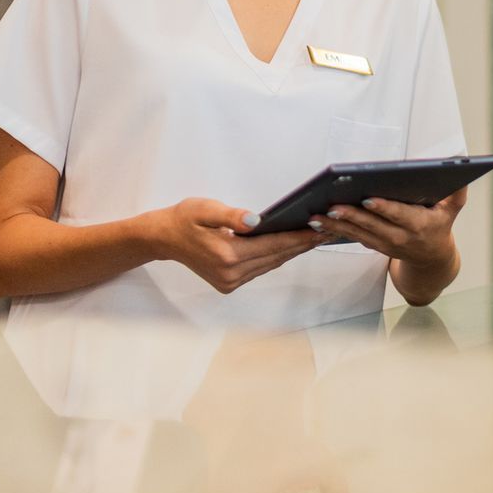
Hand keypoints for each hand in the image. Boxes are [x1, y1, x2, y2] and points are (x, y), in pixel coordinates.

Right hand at [154, 198, 322, 293]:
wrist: (164, 238)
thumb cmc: (185, 218)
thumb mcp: (205, 209)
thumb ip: (231, 215)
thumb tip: (256, 220)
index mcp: (227, 255)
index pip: (273, 245)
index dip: (298, 237)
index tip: (320, 229)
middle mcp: (231, 273)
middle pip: (276, 257)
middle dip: (302, 244)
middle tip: (329, 231)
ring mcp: (230, 281)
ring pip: (270, 264)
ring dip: (292, 251)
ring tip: (315, 236)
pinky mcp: (229, 283)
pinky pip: (261, 268)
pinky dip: (277, 256)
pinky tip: (291, 244)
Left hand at [311, 186, 465, 269]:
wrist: (432, 259)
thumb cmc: (440, 225)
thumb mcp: (453, 208)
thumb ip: (457, 188)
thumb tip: (459, 160)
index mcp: (418, 225)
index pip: (399, 215)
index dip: (383, 208)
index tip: (367, 199)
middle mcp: (400, 237)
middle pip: (372, 225)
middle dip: (351, 216)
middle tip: (332, 207)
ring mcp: (384, 244)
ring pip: (357, 234)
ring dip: (336, 226)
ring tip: (316, 217)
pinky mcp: (373, 245)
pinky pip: (352, 238)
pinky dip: (335, 231)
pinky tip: (318, 223)